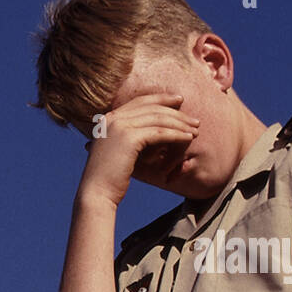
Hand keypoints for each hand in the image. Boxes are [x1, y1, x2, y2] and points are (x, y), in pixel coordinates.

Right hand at [78, 93, 199, 206]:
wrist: (96, 193)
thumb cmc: (108, 179)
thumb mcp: (118, 152)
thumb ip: (131, 138)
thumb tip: (154, 133)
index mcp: (108, 119)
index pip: (140, 101)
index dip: (161, 98)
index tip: (179, 100)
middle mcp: (113, 118)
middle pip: (152, 108)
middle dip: (176, 112)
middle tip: (194, 120)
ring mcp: (119, 126)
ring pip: (158, 119)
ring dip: (180, 124)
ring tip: (195, 131)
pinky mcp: (129, 138)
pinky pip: (159, 133)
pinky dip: (176, 135)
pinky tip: (188, 138)